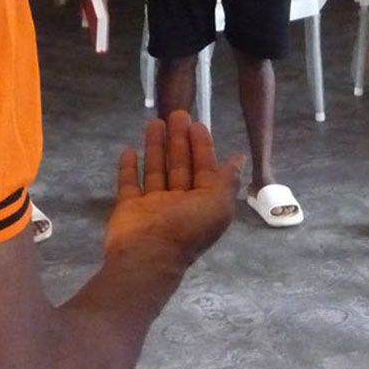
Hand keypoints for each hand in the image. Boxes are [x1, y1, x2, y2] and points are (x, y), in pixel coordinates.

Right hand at [106, 111, 242, 267]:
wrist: (147, 256)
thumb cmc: (186, 229)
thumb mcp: (218, 205)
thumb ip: (227, 180)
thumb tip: (240, 158)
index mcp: (202, 202)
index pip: (204, 168)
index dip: (202, 146)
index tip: (197, 124)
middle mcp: (179, 202)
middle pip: (180, 165)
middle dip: (179, 140)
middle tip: (177, 113)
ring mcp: (153, 205)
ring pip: (156, 170)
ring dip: (156, 147)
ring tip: (154, 122)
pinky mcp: (129, 207)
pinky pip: (129, 183)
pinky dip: (129, 168)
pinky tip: (129, 149)